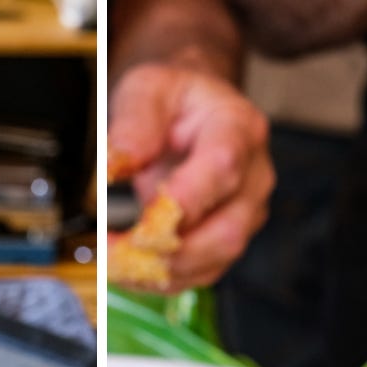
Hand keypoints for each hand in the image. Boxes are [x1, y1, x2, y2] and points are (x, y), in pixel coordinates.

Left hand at [108, 62, 275, 291]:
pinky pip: (200, 274)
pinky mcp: (226, 240)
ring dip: (161, 270)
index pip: (223, 169)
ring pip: (216, 261)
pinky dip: (161, 278)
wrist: (194, 113)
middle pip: (227, 230)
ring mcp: (244, 213)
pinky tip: (128, 269)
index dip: (185, 202)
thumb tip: (115, 164)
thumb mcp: (147, 88)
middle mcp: (252, 177)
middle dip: (170, 251)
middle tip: (117, 251)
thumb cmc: (176, 100)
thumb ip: (134, 122)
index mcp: (237, 129)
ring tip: (114, 262)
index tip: (143, 222)